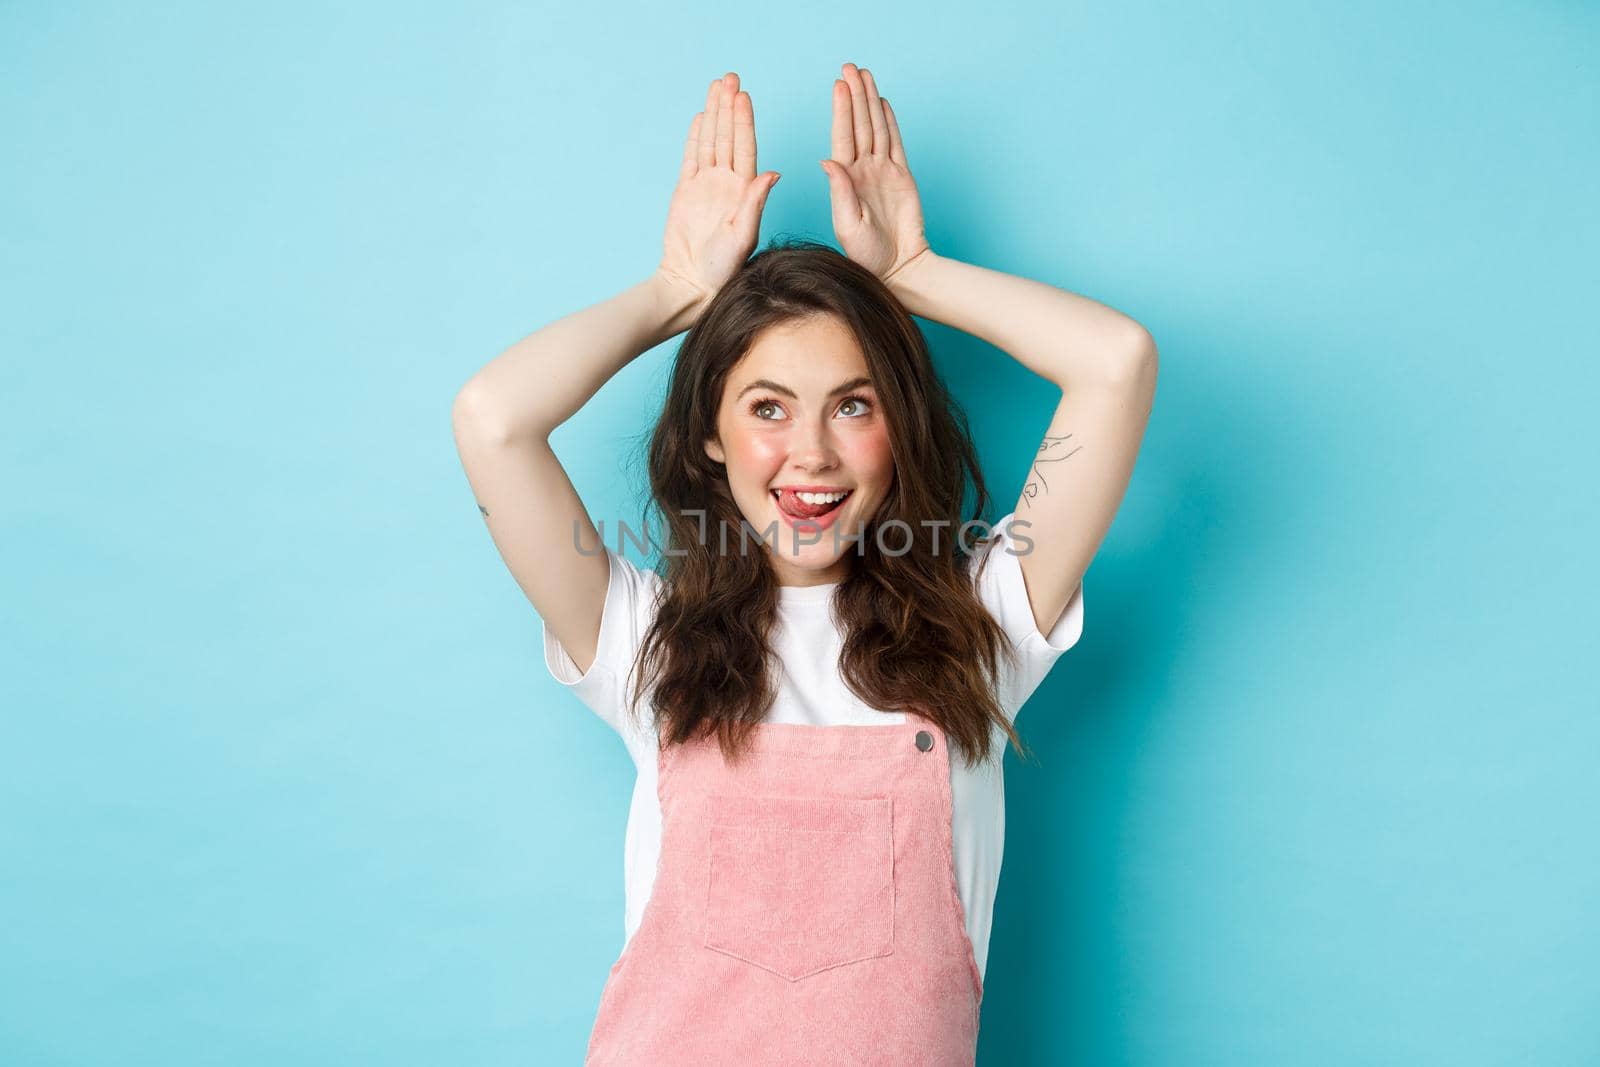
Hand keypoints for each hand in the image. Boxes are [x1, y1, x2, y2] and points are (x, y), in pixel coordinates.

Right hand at [657, 72, 781, 317]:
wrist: (693, 283)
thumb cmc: (724, 269)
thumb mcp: (744, 235)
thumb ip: (756, 203)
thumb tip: (774, 173)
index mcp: (745, 191)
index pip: (745, 147)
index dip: (744, 120)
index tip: (744, 95)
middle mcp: (728, 184)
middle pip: (728, 136)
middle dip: (729, 106)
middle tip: (731, 77)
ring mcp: (706, 186)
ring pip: (711, 141)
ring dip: (715, 113)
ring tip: (717, 86)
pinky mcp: (686, 192)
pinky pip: (692, 158)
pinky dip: (696, 137)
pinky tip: (702, 117)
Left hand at [819, 63, 931, 281]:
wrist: (897, 267)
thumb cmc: (866, 255)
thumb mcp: (847, 224)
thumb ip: (839, 192)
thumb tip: (827, 161)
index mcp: (846, 179)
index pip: (843, 136)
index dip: (842, 109)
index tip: (839, 85)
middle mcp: (862, 170)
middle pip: (858, 124)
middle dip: (854, 95)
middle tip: (850, 67)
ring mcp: (882, 171)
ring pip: (876, 128)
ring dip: (869, 101)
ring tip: (865, 76)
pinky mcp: (901, 176)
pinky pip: (895, 143)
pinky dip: (889, 122)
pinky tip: (882, 104)